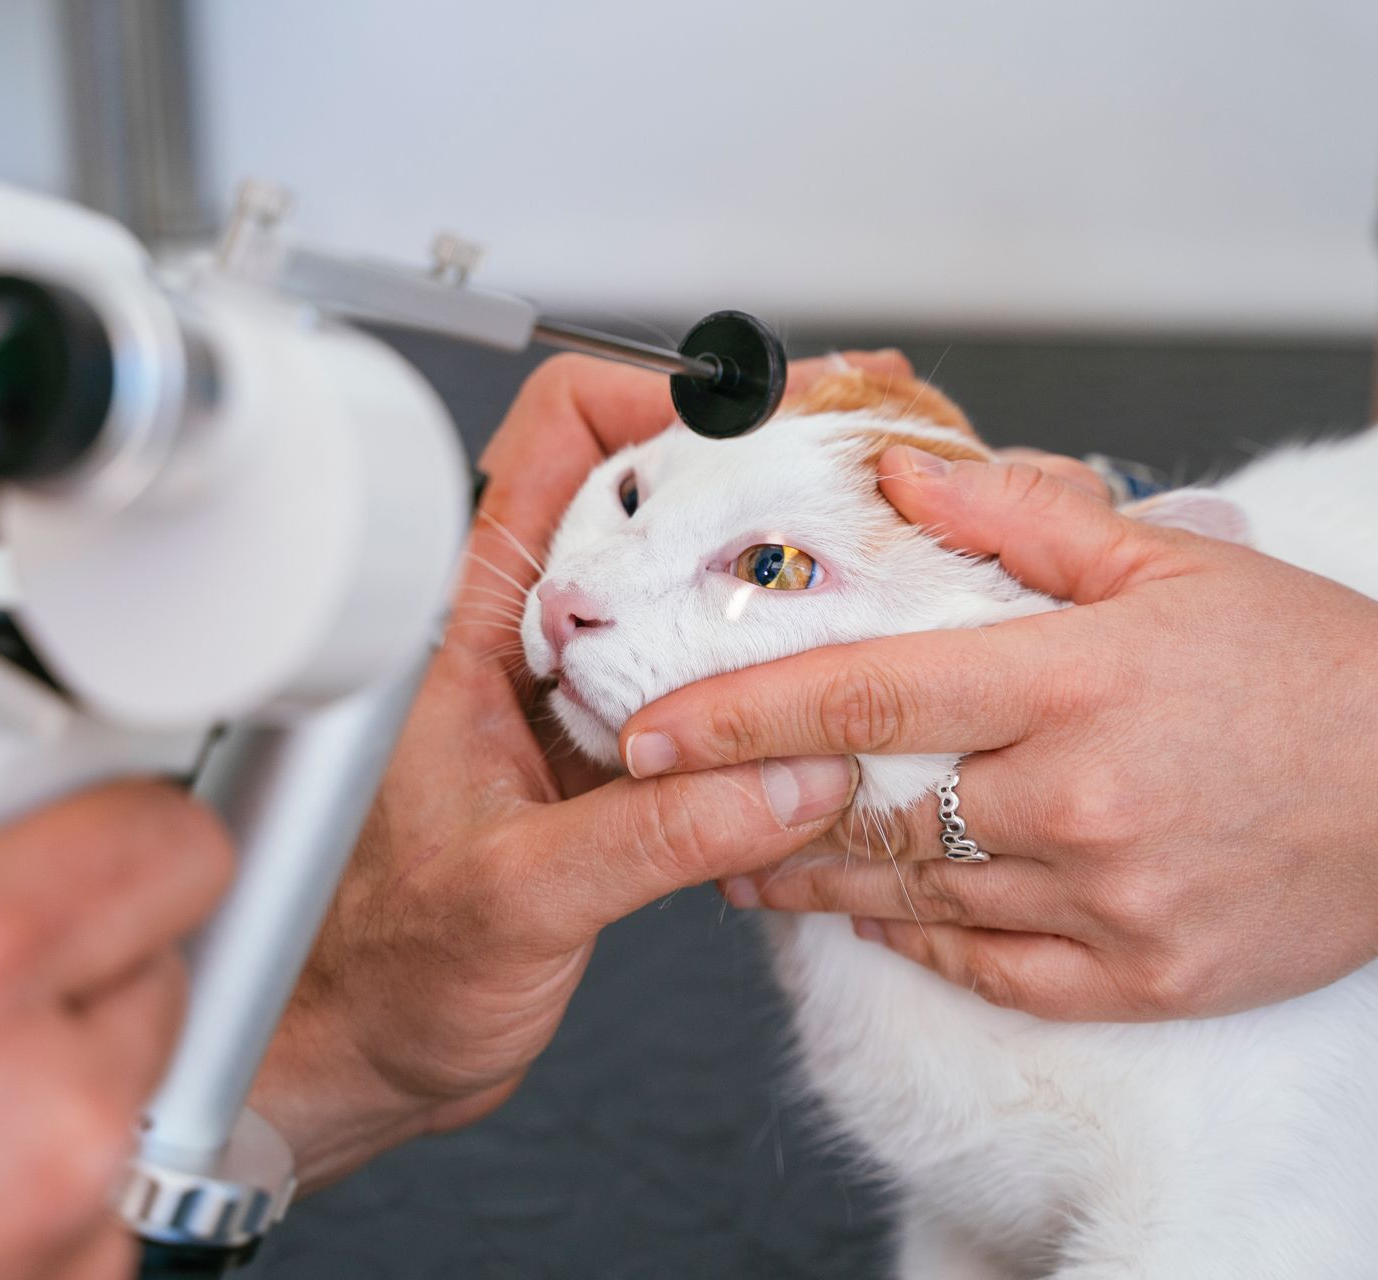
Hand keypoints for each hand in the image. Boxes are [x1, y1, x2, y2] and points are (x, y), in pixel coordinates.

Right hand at [0, 539, 230, 1279]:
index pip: (169, 840)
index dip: (114, 807)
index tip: (53, 817)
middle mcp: (35, 1126)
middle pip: (159, 952)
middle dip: (65, 930)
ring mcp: (59, 1236)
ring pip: (135, 1076)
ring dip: (50, 1055)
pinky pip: (107, 1193)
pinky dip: (36, 1166)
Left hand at [248, 352, 916, 1187]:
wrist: (370, 1050)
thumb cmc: (388, 969)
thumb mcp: (521, 897)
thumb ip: (656, 836)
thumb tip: (792, 776)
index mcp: (467, 635)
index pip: (550, 446)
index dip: (647, 401)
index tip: (751, 422)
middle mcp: (522, 647)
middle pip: (640, 502)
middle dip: (741, 480)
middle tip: (842, 486)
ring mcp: (571, 700)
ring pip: (678, 592)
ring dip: (763, 581)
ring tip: (859, 575)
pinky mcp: (612, 762)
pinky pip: (702, 685)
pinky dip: (766, 678)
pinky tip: (822, 692)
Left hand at [621, 448, 1377, 1020]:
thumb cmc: (1313, 669)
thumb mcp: (1173, 564)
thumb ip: (1020, 518)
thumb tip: (897, 468)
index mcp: (1072, 682)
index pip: (860, 692)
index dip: (736, 713)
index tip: (648, 726)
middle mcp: (1075, 799)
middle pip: (863, 810)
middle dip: (752, 808)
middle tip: (676, 797)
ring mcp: (1107, 902)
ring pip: (911, 896)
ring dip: (811, 879)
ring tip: (743, 859)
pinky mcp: (1141, 980)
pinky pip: (989, 970)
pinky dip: (916, 940)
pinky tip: (868, 916)